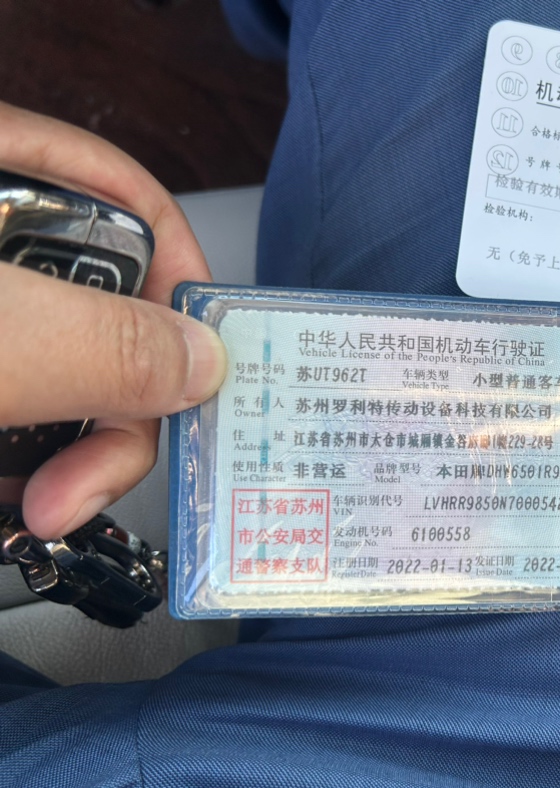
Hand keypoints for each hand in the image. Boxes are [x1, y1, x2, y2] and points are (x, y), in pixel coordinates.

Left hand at [0, 102, 226, 537]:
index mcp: (1, 172)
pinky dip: (12, 463)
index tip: (196, 381)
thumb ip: (104, 345)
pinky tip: (3, 501)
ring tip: (30, 511)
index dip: (186, 290)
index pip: (136, 205)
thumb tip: (206, 362)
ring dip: (60, 454)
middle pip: (103, 309)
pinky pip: (11, 409)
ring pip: (55, 374)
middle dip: (111, 411)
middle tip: (81, 487)